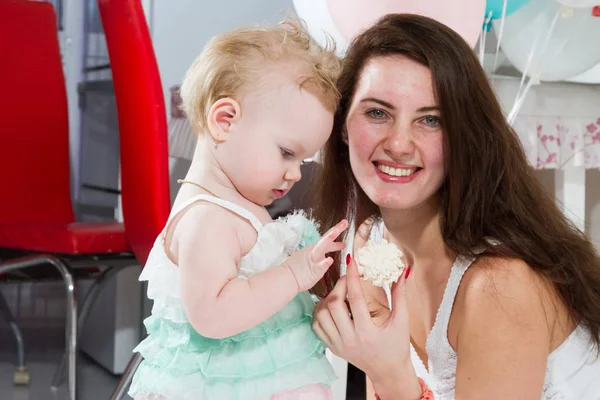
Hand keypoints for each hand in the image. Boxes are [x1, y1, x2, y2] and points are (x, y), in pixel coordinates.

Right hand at [284, 219, 347, 291]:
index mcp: (313, 249)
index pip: (326, 238)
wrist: (285, 278)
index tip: (344, 223)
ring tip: (335, 232)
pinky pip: (319, 266)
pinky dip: (324, 263)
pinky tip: (329, 260)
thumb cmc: (295, 270)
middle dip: (335, 229)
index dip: (336, 230)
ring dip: (328, 240)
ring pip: (321, 248)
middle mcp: (314, 252)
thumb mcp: (307, 258)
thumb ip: (317, 256)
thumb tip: (326, 257)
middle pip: (325, 239)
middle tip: (345, 222)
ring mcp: (313, 260)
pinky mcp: (313, 271)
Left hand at [312, 256, 420, 398]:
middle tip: (348, 278)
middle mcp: (349, 339)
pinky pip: (318, 327)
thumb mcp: (402, 321)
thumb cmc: (397, 348)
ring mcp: (338, 345)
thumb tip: (401, 273)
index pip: (355, 298)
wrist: (388, 372)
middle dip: (339, 286)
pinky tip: (331, 307)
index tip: (352, 262)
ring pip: (322, 314)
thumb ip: (400, 295)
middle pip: (334, 305)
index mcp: (367, 333)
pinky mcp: (333, 347)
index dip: (352, 277)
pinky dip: (321, 313)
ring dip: (328, 299)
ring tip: (340, 293)